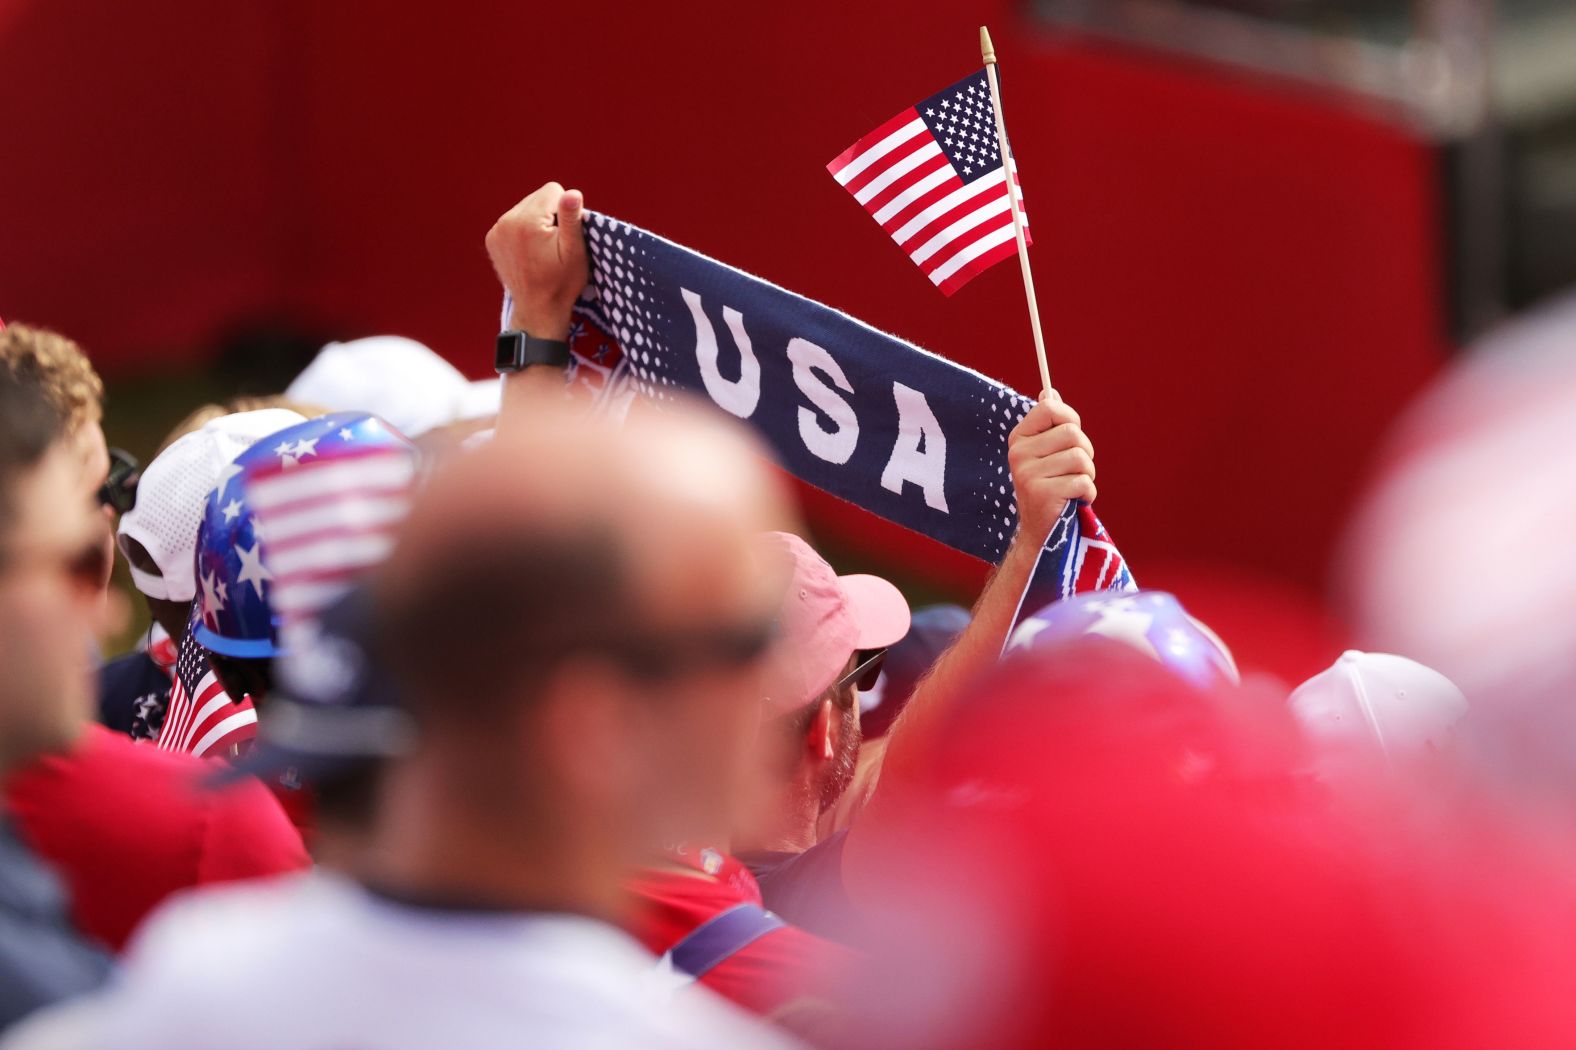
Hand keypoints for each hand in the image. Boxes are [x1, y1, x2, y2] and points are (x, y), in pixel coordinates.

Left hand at [485, 182, 588, 340]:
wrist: (538, 310)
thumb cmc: (561, 282)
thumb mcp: (574, 251)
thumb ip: (572, 219)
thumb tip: (573, 193)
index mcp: (527, 221)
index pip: (553, 190)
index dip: (565, 211)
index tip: (564, 235)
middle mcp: (506, 221)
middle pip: (538, 197)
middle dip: (550, 214)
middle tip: (554, 244)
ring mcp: (496, 231)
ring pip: (526, 207)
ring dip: (537, 221)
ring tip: (542, 249)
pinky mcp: (492, 239)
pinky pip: (513, 221)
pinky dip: (524, 230)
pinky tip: (530, 251)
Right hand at [1007, 389, 1095, 541]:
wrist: (1040, 533)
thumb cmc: (1049, 487)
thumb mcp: (1045, 453)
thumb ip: (1048, 424)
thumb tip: (1049, 391)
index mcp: (1019, 438)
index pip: (1050, 408)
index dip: (1070, 419)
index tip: (1071, 438)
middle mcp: (1018, 453)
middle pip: (1072, 433)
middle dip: (1085, 453)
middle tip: (1075, 470)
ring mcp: (1027, 473)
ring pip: (1080, 458)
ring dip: (1088, 475)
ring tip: (1074, 487)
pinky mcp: (1042, 493)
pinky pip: (1083, 481)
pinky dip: (1087, 493)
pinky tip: (1074, 501)